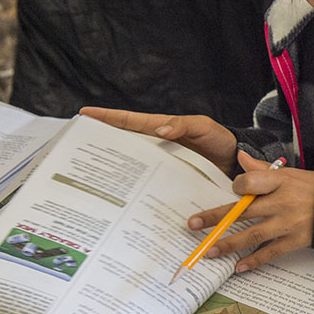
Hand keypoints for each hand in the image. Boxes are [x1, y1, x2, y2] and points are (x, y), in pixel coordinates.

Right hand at [79, 107, 238, 175]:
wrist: (237, 163)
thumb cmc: (220, 140)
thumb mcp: (203, 126)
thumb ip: (183, 125)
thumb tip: (160, 129)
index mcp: (161, 129)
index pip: (130, 122)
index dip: (107, 118)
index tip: (83, 113)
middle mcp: (157, 147)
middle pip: (123, 144)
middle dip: (101, 144)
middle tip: (76, 148)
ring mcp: (160, 165)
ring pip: (131, 166)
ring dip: (114, 170)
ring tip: (89, 176)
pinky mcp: (168, 182)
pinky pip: (147, 184)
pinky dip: (135, 189)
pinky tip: (122, 199)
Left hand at [191, 150, 313, 272]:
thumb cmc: (313, 188)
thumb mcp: (290, 173)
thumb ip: (262, 169)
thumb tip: (240, 157)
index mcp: (280, 181)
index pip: (250, 182)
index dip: (238, 186)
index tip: (233, 191)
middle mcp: (282, 202)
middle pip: (243, 211)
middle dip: (216, 218)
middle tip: (193, 224)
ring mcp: (288, 223)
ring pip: (253, 234)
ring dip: (229, 244)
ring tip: (209, 251)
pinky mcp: (295, 240)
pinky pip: (270, 252)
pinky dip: (254, 260)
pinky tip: (238, 267)